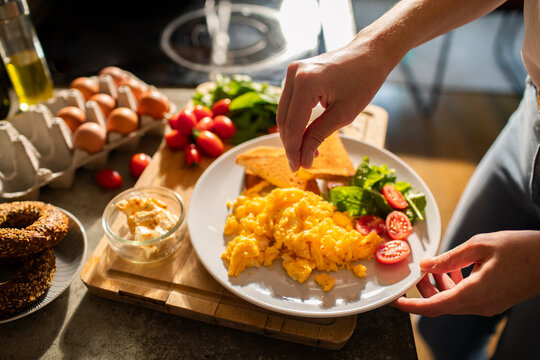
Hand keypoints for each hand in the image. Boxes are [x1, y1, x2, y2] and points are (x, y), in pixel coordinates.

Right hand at [276, 37, 396, 171]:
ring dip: (293, 134)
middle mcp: (293, 74)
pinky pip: (290, 103)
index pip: (293, 126)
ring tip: (306, 153)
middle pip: (284, 120)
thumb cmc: (363, 81)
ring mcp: (292, 72)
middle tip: (300, 165)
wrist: (370, 53)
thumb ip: (318, 137)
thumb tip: (304, 160)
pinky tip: (306, 136)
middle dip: (291, 145)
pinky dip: (296, 121)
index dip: (294, 150)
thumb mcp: (343, 115)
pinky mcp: (295, 73)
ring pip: (284, 113)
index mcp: (306, 83)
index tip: (298, 168)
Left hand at [393, 231, 539, 316]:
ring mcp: (487, 306)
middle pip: (439, 304)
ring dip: (438, 285)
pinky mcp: (492, 301)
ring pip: (452, 300)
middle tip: (416, 270)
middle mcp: (479, 306)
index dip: (410, 306)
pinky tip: (455, 266)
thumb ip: (449, 258)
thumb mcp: (480, 246)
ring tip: (436, 264)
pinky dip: (453, 284)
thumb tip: (424, 265)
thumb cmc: (521, 249)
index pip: (432, 307)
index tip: (394, 301)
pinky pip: (465, 297)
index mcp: (473, 294)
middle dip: (423, 289)